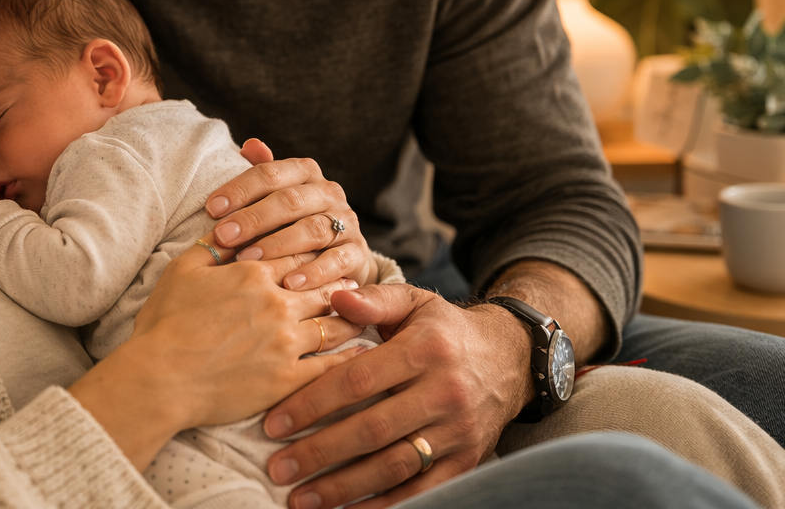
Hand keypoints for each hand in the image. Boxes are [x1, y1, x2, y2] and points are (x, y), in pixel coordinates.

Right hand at [68, 241, 365, 469]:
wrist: (161, 377)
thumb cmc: (165, 323)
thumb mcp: (182, 270)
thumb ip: (211, 246)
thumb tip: (228, 227)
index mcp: (253, 273)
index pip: (296, 255)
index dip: (312, 254)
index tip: (326, 253)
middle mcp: (277, 303)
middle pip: (322, 286)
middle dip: (339, 282)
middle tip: (353, 281)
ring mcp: (286, 342)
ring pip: (334, 323)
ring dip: (350, 317)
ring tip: (361, 314)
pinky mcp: (287, 378)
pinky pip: (331, 366)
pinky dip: (351, 359)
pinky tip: (363, 355)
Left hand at [205, 140, 373, 288]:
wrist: (339, 255)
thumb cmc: (294, 222)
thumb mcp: (277, 195)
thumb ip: (262, 172)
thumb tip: (250, 145)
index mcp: (305, 173)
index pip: (269, 174)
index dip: (239, 189)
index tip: (211, 209)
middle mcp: (329, 193)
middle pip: (289, 200)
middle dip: (252, 219)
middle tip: (222, 236)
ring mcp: (347, 222)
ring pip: (311, 229)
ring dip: (277, 245)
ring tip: (248, 260)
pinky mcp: (357, 253)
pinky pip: (336, 262)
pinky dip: (313, 273)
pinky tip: (288, 283)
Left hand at [260, 284, 532, 507]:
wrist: (509, 359)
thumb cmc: (444, 330)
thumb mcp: (414, 302)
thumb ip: (374, 300)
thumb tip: (335, 297)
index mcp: (424, 350)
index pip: (359, 380)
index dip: (313, 403)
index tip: (274, 423)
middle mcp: (444, 392)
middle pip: (372, 429)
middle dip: (320, 453)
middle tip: (278, 469)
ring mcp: (458, 431)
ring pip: (394, 465)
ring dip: (344, 487)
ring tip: (301, 498)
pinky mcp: (467, 460)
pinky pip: (423, 489)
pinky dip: (385, 504)